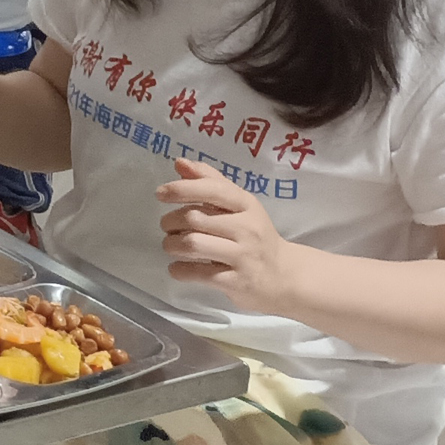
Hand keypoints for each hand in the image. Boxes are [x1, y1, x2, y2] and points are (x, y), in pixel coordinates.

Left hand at [157, 158, 294, 309]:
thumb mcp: (239, 205)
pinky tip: (178, 267)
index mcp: (246, 205)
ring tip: (171, 245)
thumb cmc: (254, 235)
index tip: (160, 193)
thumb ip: (210, 181)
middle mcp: (247, 228)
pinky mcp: (237, 282)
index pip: (212, 190)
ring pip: (192, 244)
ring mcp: (243, 256)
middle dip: (170, 222)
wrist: (284, 276)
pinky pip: (197, 273)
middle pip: (194, 218)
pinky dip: (179, 270)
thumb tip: (180, 162)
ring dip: (171, 245)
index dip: (182, 189)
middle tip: (168, 228)